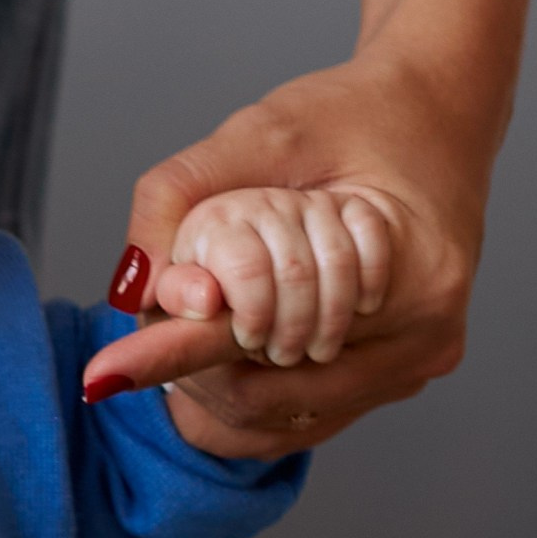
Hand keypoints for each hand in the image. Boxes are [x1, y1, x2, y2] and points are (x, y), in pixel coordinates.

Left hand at [87, 50, 490, 460]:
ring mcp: (412, 371)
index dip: (174, 354)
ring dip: (215, 390)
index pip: (264, 341)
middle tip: (144, 336)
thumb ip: (183, 193)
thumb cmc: (354, 113)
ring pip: (278, 425)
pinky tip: (216, 361)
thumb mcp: (263, 131)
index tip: (100, 376)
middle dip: (191, 371)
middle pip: (264, 402)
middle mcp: (422, 345)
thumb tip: (129, 286)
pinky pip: (300, 420)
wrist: (435, 112)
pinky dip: (247, 396)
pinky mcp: (395, 378)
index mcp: (420, 282)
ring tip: (181, 343)